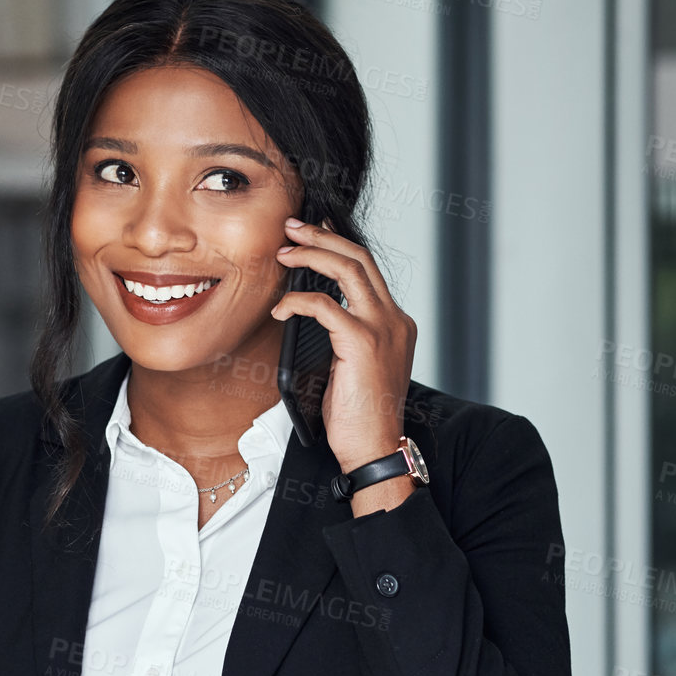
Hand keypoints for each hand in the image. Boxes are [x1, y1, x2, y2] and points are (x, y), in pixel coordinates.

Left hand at [271, 217, 417, 474]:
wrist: (374, 449)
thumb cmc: (360, 416)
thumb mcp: (354, 367)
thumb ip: (344, 335)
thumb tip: (313, 310)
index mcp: (396, 323)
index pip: (368, 271)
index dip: (339, 246)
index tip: (314, 234)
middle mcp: (395, 319)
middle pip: (360, 258)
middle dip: (323, 236)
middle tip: (293, 227)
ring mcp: (383, 328)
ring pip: (348, 268)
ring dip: (312, 254)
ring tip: (285, 251)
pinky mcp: (363, 343)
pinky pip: (325, 305)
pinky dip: (298, 301)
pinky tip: (280, 308)